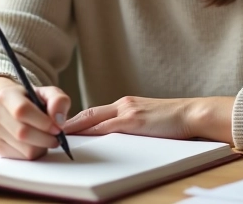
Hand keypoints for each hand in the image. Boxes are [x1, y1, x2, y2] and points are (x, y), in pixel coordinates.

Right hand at [0, 76, 70, 159]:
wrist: (10, 106)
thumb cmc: (31, 100)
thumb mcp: (47, 93)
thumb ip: (58, 100)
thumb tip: (59, 120)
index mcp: (6, 96)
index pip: (22, 111)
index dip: (43, 122)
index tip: (58, 128)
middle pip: (23, 133)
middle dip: (46, 138)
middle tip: (57, 136)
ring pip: (25, 149)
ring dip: (42, 147)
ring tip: (46, 138)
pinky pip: (22, 158)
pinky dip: (35, 153)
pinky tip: (36, 143)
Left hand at [62, 96, 234, 143]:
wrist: (193, 114)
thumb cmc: (176, 121)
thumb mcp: (150, 120)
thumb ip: (134, 125)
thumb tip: (120, 137)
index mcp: (127, 105)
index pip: (96, 113)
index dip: (78, 120)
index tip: (62, 127)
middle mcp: (123, 105)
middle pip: (88, 114)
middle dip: (68, 122)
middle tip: (49, 129)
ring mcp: (127, 111)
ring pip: (91, 119)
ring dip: (72, 128)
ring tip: (55, 135)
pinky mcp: (132, 120)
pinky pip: (103, 128)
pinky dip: (87, 133)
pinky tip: (76, 138)